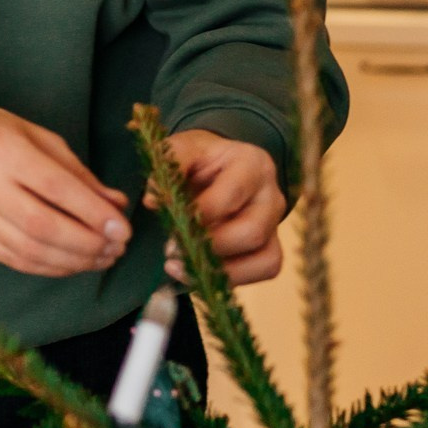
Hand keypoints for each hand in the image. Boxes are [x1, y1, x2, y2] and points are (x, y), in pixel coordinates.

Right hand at [0, 99, 130, 276]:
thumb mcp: (37, 136)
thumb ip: (77, 172)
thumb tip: (115, 204)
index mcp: (2, 149)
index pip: (55, 188)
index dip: (93, 213)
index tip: (122, 228)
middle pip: (43, 226)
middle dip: (87, 243)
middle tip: (116, 247)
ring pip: (30, 250)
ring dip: (73, 260)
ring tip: (101, 258)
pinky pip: (15, 260)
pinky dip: (49, 266)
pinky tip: (72, 262)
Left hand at [147, 130, 285, 284]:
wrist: (218, 167)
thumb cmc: (201, 158)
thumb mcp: (183, 149)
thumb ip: (169, 167)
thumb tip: (152, 199)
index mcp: (252, 163)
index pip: (231, 195)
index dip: (200, 214)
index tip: (169, 220)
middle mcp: (271, 195)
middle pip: (252, 231)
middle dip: (209, 246)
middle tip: (171, 249)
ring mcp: (275, 224)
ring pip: (264, 257)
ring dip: (220, 269)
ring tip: (178, 266)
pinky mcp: (272, 245)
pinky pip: (265, 270)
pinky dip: (233, 278)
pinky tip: (199, 275)